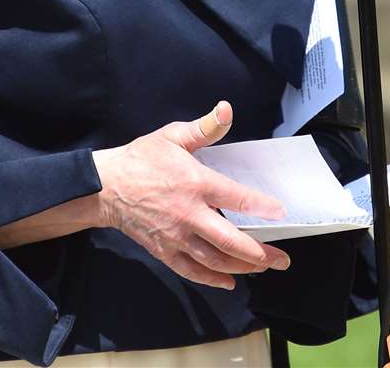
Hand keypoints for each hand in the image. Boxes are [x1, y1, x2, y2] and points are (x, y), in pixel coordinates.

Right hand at [93, 100, 291, 289]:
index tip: (281, 215)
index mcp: (195, 183)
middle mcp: (189, 214)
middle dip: (260, 253)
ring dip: (242, 267)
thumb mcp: (173, 136)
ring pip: (215, 260)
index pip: (236, 198)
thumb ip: (204, 127)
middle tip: (282, 259)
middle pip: (230, 241)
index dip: (261, 207)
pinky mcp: (164, 251)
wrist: (107, 187)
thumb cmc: (142, 159)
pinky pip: (191, 270)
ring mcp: (176, 236)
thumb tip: (227, 109)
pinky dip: (212, 279)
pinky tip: (229, 281)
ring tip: (262, 267)